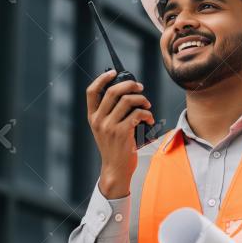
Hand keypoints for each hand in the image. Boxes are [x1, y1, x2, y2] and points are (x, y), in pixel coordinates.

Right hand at [86, 70, 154, 198]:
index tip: (114, 73)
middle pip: (113, 91)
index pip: (91, 92)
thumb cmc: (114, 148)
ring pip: (128, 100)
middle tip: (140, 88)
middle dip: (130, 85)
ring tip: (147, 106)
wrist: (115, 169)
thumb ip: (110, 113)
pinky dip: (147, 113)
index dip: (102, 78)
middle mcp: (99, 120)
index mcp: (93, 117)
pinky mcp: (122, 133)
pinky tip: (150, 119)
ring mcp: (110, 126)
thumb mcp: (105, 130)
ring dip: (142, 100)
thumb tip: (127, 93)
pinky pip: (138, 114)